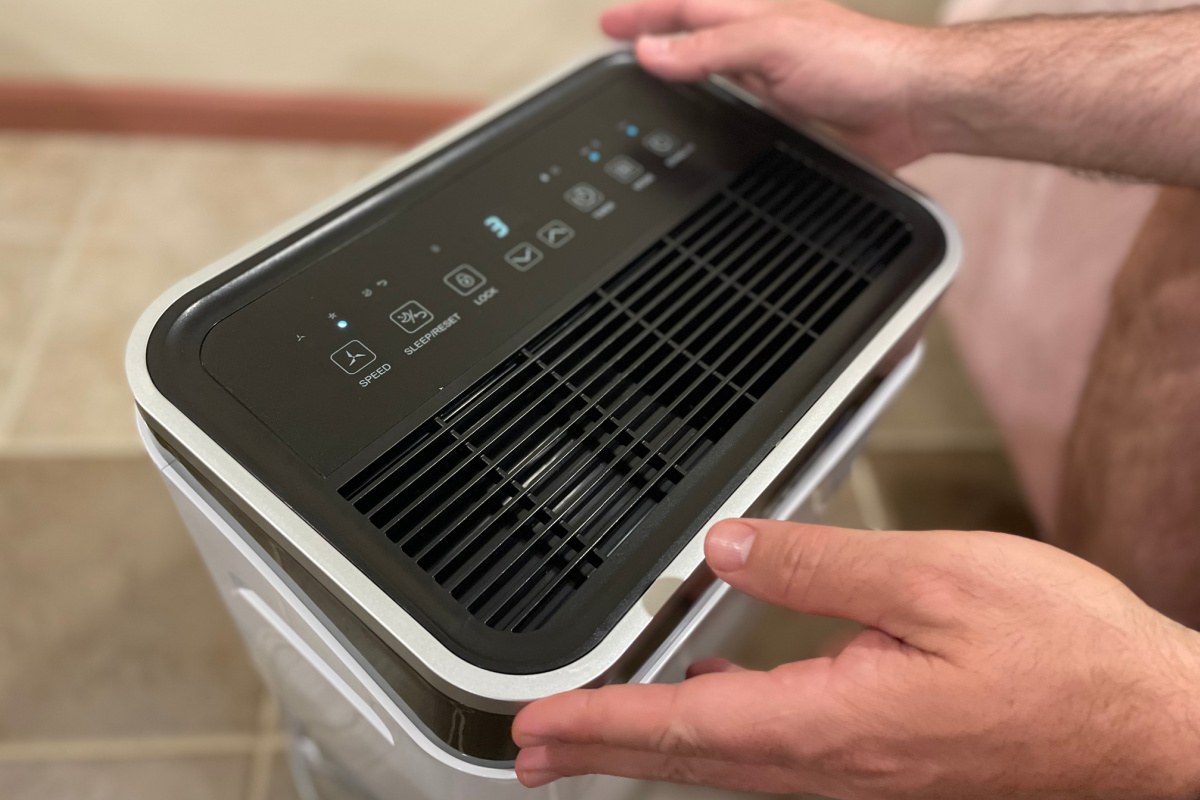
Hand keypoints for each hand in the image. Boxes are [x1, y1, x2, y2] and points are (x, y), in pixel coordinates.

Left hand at [512, 519, 1199, 797]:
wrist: (1154, 727)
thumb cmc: (1067, 658)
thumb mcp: (937, 579)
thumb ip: (818, 565)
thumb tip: (727, 550)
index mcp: (838, 721)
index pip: (683, 730)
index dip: (598, 725)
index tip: (532, 731)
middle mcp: (840, 766)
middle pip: (691, 761)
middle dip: (602, 750)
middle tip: (532, 751)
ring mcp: (865, 777)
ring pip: (729, 764)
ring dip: (650, 748)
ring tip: (595, 736)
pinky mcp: (890, 766)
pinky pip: (778, 757)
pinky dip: (720, 738)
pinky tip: (714, 715)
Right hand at [601, 0, 939, 167]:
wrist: (912, 104)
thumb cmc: (862, 61)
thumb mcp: (773, 43)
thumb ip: (710, 48)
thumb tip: (653, 49)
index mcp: (753, 14)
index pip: (684, 8)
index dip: (644, 15)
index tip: (608, 27)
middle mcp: (760, 45)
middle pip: (693, 35)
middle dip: (653, 36)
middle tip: (615, 42)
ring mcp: (774, 81)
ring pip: (713, 72)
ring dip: (679, 73)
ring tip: (646, 79)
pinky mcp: (790, 117)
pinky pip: (738, 113)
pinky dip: (712, 115)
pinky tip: (705, 128)